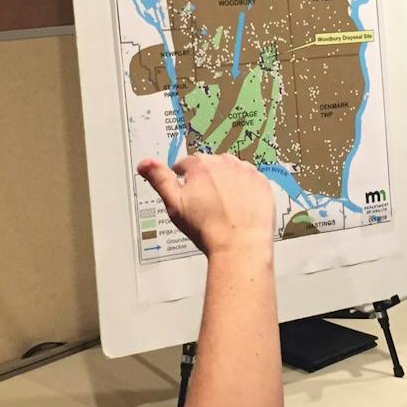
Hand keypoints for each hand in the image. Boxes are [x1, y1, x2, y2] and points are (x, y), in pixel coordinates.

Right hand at [137, 154, 273, 257]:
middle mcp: (224, 162)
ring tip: (223, 206)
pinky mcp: (262, 182)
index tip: (187, 191)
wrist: (240, 244)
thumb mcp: (174, 204)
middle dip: (206, 180)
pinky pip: (250, 181)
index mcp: (200, 165)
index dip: (183, 178)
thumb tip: (145, 163)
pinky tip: (240, 206)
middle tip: (205, 203)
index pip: (185, 164)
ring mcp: (246, 171)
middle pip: (210, 166)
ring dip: (226, 183)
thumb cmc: (207, 229)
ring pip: (231, 172)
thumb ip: (159, 179)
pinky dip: (245, 190)